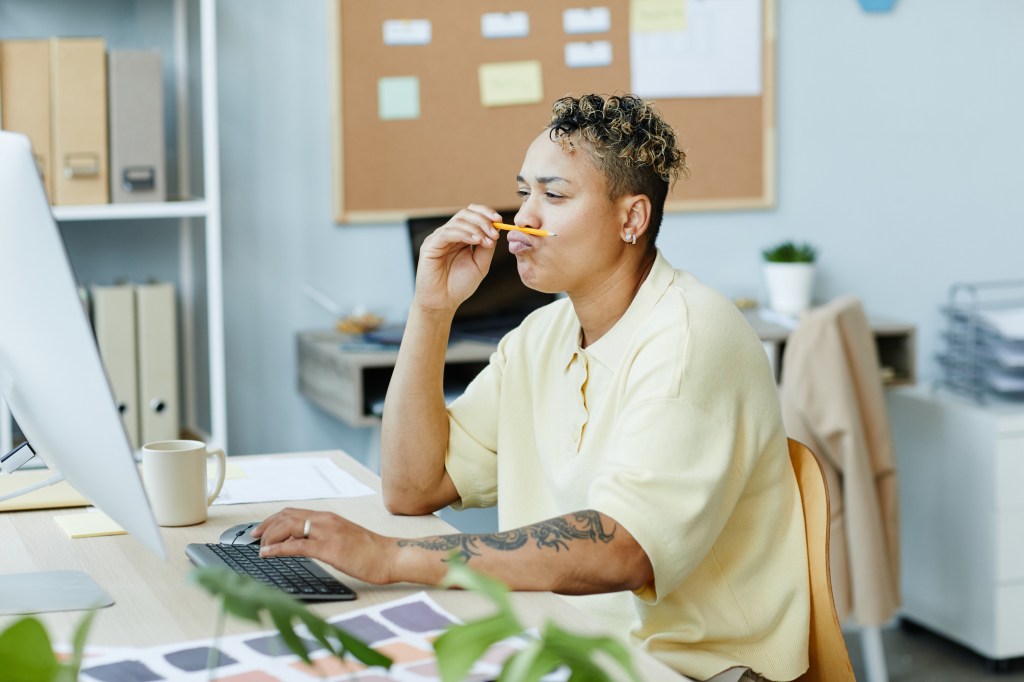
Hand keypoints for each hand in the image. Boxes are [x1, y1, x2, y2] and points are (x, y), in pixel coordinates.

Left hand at [253, 508, 396, 584]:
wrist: (390, 556)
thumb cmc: (372, 551)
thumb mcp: (346, 538)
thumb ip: (327, 536)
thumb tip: (310, 544)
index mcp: (329, 518)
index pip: (294, 512)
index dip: (274, 519)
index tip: (261, 529)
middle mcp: (325, 520)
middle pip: (286, 516)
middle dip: (265, 526)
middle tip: (253, 537)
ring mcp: (326, 533)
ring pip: (287, 527)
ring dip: (268, 537)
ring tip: (259, 548)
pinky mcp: (328, 548)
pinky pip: (296, 546)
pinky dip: (277, 549)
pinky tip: (267, 554)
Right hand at [414, 205, 501, 313]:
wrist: (443, 302)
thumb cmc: (459, 285)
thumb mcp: (480, 264)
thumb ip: (487, 247)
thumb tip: (496, 230)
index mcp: (461, 236)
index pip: (472, 214)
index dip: (486, 213)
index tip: (501, 221)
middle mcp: (449, 234)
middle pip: (466, 213)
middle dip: (483, 220)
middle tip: (495, 233)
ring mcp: (438, 238)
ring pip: (458, 221)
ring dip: (476, 228)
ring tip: (487, 241)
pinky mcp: (430, 245)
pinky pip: (447, 232)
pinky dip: (464, 233)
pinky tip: (475, 240)